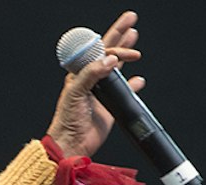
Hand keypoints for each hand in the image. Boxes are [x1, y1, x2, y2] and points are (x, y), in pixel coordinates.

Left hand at [47, 11, 142, 159]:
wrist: (71, 144)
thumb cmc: (66, 120)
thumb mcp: (74, 93)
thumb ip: (91, 74)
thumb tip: (110, 60)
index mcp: (80, 74)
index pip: (97, 50)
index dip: (110, 37)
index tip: (123, 29)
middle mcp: (91, 80)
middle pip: (108, 52)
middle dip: (119, 34)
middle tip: (131, 19)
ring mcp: (102, 91)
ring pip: (117, 66)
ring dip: (126, 52)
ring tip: (134, 36)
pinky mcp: (111, 104)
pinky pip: (126, 90)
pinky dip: (134, 84)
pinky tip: (139, 79)